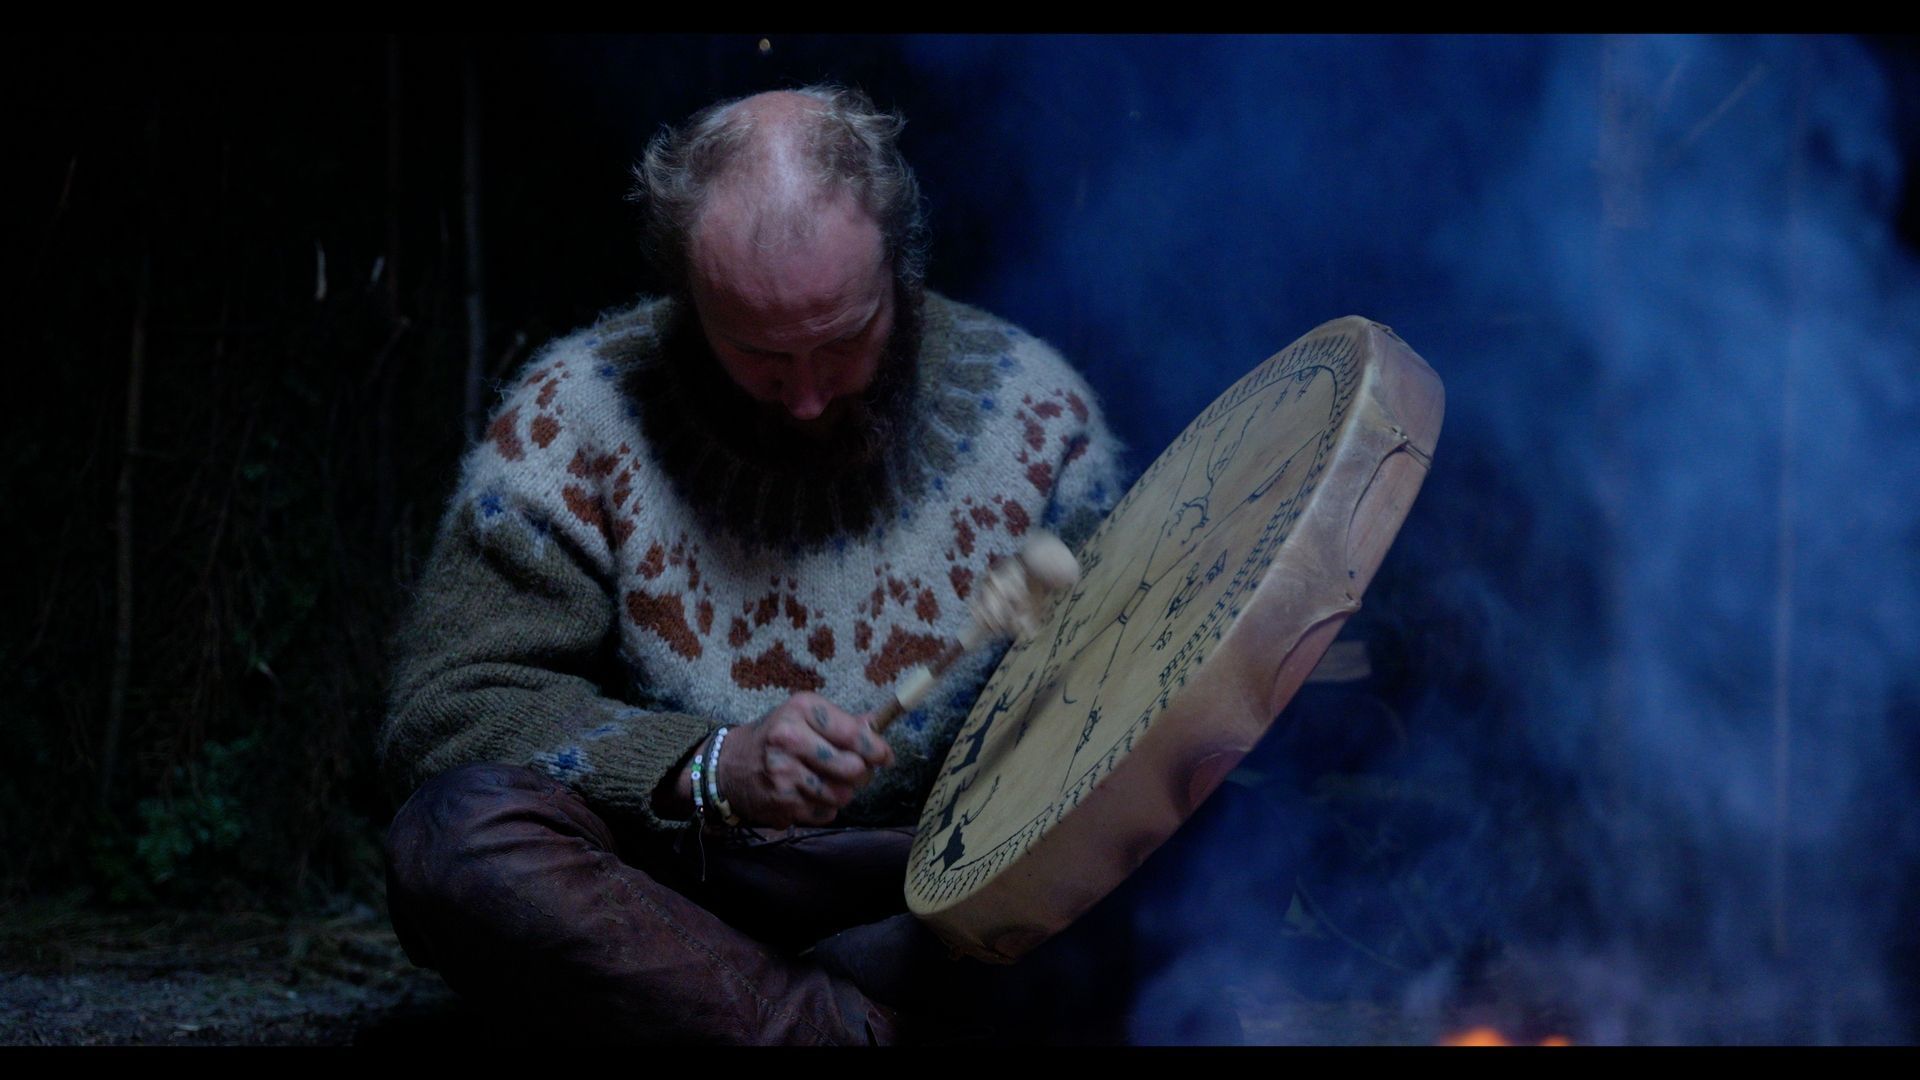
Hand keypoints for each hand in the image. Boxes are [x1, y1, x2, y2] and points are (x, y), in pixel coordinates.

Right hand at [716, 692, 894, 827]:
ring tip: (829, 781)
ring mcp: (785, 776)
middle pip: (853, 769)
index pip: (854, 735)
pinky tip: (811, 794)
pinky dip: (825, 807)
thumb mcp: (803, 715)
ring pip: (842, 795)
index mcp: (801, 711)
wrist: (727, 766)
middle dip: (862, 773)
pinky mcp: (782, 805)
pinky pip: (826, 813)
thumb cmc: (774, 736)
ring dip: (843, 792)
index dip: (877, 749)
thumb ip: (842, 721)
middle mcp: (790, 741)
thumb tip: (880, 724)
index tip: (884, 757)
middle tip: (857, 771)